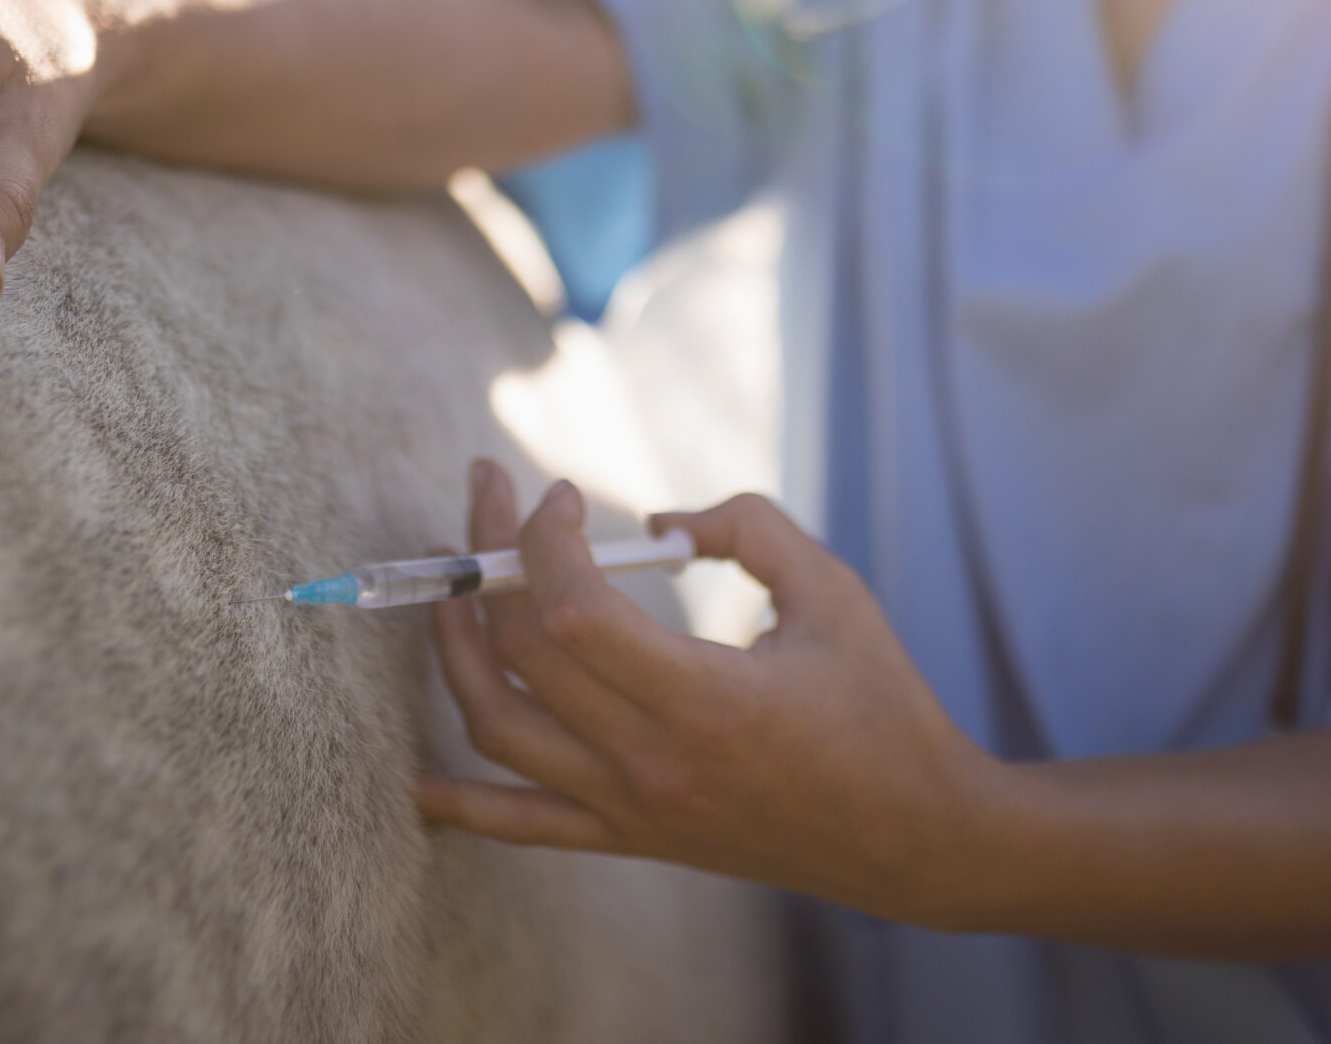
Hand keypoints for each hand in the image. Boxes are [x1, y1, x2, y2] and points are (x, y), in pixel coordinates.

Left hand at [418, 459, 1000, 924]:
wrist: (913, 836)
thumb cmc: (881, 705)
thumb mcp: (833, 592)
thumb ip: (749, 527)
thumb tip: (657, 515)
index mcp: (704, 699)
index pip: (572, 611)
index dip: (544, 538)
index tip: (559, 493)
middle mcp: (652, 761)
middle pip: (522, 651)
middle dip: (489, 556)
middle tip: (491, 492)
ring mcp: (633, 807)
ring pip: (498, 727)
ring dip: (454, 649)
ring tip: (449, 585)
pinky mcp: (632, 838)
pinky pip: (523, 826)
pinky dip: (462, 804)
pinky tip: (417, 782)